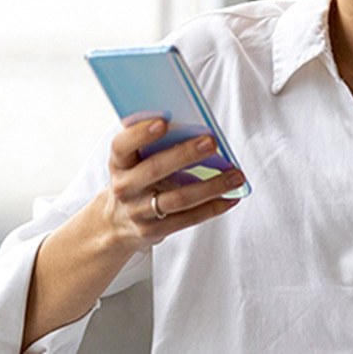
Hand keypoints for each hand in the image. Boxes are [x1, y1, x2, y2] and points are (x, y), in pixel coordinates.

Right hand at [103, 118, 244, 251]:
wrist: (116, 222)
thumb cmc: (136, 178)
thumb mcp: (134, 160)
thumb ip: (154, 144)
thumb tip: (195, 126)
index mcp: (119, 162)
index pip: (122, 145)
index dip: (140, 134)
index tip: (163, 122)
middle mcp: (125, 187)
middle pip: (155, 169)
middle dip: (185, 155)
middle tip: (211, 142)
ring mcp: (139, 211)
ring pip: (178, 198)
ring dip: (211, 186)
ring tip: (236, 176)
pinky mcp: (153, 231)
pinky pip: (188, 218)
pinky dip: (213, 207)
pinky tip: (231, 198)